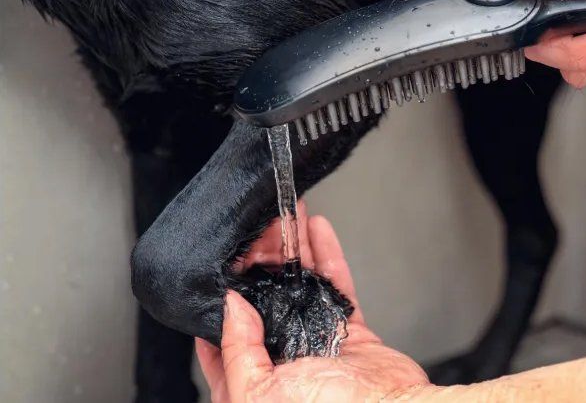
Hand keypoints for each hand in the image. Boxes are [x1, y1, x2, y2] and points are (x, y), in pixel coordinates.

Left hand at [195, 206, 428, 401]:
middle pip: (265, 298)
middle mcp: (283, 360)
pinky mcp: (348, 331)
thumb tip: (229, 308)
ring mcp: (316, 343)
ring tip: (286, 215)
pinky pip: (335, 285)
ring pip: (300, 285)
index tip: (223, 261)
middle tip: (260, 226)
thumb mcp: (259, 394)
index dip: (222, 297)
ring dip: (293, 249)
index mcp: (253, 382)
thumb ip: (238, 351)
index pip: (225, 335)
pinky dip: (327, 256)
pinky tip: (317, 230)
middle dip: (260, 260)